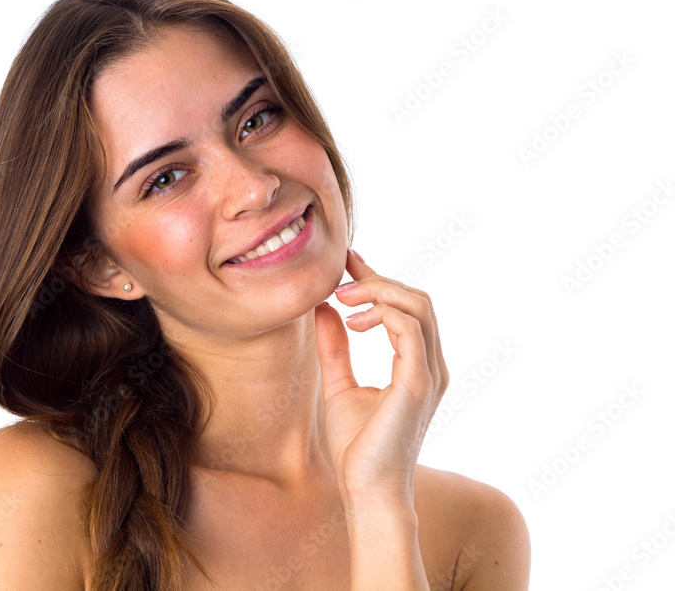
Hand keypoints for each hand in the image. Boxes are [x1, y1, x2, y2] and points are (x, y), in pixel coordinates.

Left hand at [314, 248, 448, 506]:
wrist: (366, 490)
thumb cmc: (357, 447)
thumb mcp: (339, 385)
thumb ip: (335, 348)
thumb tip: (323, 310)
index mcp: (418, 366)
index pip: (407, 308)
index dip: (378, 280)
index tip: (347, 264)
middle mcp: (431, 366)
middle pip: (417, 299)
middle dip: (378, 279)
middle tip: (340, 279)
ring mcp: (429, 374)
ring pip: (418, 306)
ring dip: (379, 292)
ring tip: (343, 300)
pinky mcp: (417, 383)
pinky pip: (409, 328)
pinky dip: (382, 312)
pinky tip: (353, 321)